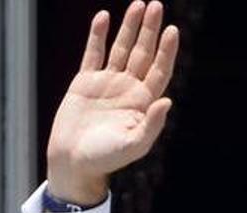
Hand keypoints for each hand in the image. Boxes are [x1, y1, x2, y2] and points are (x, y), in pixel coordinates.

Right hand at [46, 1, 178, 203]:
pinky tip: (104, 17)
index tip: (172, 30)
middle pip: (143, 53)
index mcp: (143, 102)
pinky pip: (93, 53)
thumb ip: (152, 124)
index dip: (166, 50)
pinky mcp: (85, 82)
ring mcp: (107, 83)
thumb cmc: (106, 158)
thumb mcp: (134, 145)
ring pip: (121, 48)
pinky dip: (98, 35)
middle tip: (157, 6)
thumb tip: (167, 100)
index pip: (159, 70)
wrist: (74, 163)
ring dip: (129, 27)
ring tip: (138, 5)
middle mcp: (128, 89)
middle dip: (150, 30)